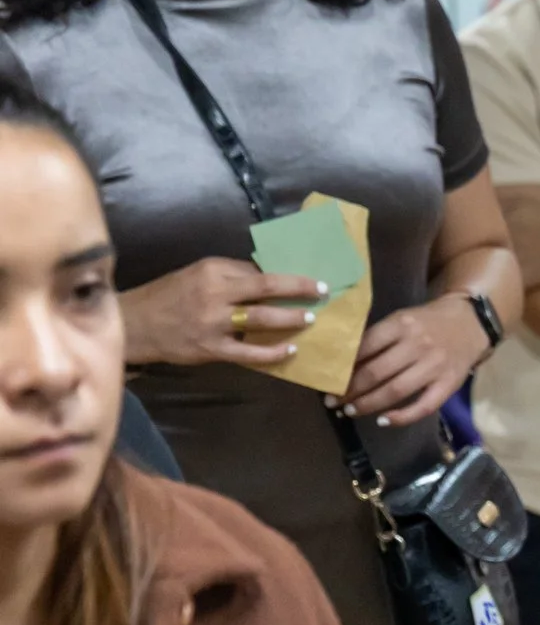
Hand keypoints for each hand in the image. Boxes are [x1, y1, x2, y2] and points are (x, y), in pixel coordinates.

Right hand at [120, 258, 324, 369]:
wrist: (134, 324)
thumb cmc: (168, 296)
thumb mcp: (197, 274)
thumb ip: (231, 275)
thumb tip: (269, 279)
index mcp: (212, 271)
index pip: (258, 272)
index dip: (289, 277)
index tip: (312, 280)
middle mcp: (214, 294)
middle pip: (265, 289)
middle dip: (298, 291)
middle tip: (321, 295)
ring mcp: (213, 323)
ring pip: (261, 320)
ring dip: (290, 320)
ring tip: (309, 320)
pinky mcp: (210, 349)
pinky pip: (248, 353)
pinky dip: (272, 352)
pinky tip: (290, 350)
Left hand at [340, 294, 489, 426]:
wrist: (471, 322)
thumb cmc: (428, 322)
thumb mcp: (402, 319)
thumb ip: (378, 338)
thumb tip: (343, 364)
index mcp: (402, 325)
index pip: (365, 348)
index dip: (343, 367)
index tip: (328, 380)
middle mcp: (418, 345)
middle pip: (376, 373)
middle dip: (350, 390)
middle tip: (333, 402)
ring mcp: (435, 366)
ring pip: (395, 391)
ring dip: (368, 404)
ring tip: (350, 411)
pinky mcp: (449, 383)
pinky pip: (424, 406)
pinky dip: (402, 417)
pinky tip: (383, 421)